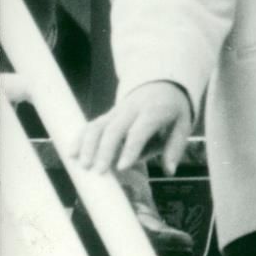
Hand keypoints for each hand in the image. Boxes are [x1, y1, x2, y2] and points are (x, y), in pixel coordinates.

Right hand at [70, 81, 191, 177]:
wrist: (163, 85)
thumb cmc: (173, 110)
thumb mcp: (183, 124)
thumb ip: (175, 147)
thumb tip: (169, 170)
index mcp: (154, 111)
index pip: (140, 129)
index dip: (130, 148)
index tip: (121, 167)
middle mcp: (133, 109)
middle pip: (115, 127)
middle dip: (105, 149)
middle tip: (98, 171)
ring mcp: (118, 111)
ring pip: (99, 124)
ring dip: (88, 144)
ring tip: (82, 165)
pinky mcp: (108, 115)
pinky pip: (92, 124)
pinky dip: (81, 137)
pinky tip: (72, 153)